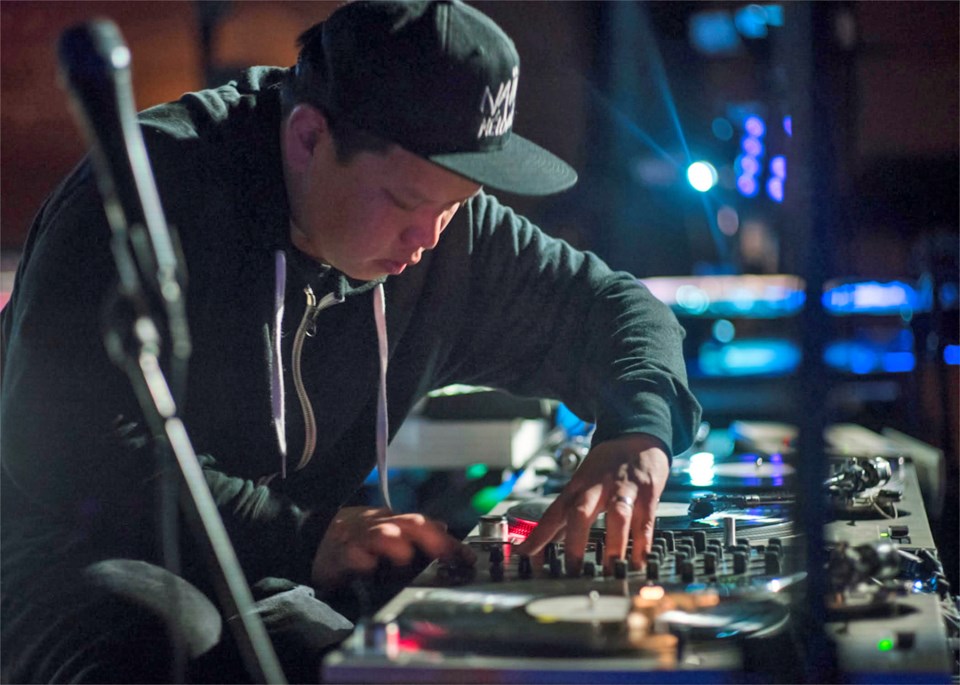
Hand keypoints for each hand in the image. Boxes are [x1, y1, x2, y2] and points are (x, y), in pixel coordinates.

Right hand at [311, 506, 474, 587]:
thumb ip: (414, 531)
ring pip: (383, 534)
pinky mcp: (339, 556)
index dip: (448, 540)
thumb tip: (444, 528)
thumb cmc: (354, 536)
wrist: (312, 537)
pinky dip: (362, 561)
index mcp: (393, 522)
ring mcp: (359, 539)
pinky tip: (370, 569)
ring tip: (407, 556)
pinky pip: (352, 556)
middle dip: (433, 539)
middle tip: (449, 555)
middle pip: (411, 524)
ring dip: (398, 545)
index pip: (426, 524)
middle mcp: (379, 526)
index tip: (467, 557)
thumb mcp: (386, 529)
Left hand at [514, 433, 668, 575]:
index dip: (538, 534)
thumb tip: (542, 540)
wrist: (638, 435)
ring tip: (610, 569)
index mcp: (578, 486)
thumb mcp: (582, 482)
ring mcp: (624, 489)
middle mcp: (598, 487)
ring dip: (614, 545)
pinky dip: (643, 544)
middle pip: (581, 511)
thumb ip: (565, 514)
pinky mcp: (648, 493)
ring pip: (617, 516)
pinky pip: (646, 521)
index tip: (525, 553)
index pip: (553, 512)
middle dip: (575, 542)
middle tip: (572, 569)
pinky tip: (640, 561)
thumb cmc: (607, 463)